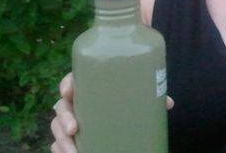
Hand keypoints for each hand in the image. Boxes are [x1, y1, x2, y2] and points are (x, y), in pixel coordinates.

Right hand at [50, 72, 174, 152]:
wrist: (121, 118)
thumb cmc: (126, 101)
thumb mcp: (136, 98)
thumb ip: (149, 97)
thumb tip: (168, 103)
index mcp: (89, 86)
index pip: (71, 80)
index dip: (67, 84)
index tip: (68, 91)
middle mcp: (76, 102)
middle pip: (62, 106)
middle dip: (64, 118)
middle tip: (73, 129)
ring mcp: (70, 120)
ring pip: (57, 127)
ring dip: (61, 140)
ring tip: (72, 151)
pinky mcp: (70, 138)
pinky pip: (58, 143)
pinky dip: (60, 150)